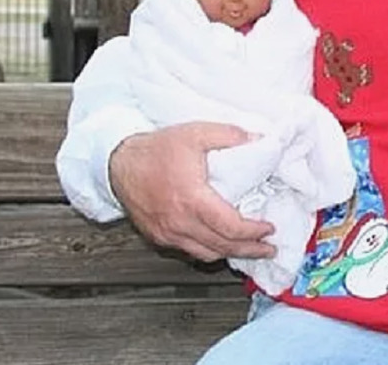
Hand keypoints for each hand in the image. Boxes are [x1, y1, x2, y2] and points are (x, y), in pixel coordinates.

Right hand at [109, 122, 275, 260]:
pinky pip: (189, 251)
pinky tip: (220, 244)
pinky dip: (209, 250)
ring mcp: (167, 232)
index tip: (269, 228)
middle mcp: (179, 221)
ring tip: (249, 249)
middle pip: (222, 246)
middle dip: (250, 250)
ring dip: (230, 254)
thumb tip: (258, 139)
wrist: (118, 162)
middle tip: (268, 249)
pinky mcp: (158, 236)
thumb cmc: (154, 150)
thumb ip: (231, 136)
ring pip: (206, 254)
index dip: (254, 232)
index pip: (230, 227)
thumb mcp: (196, 133)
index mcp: (192, 199)